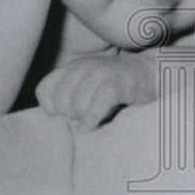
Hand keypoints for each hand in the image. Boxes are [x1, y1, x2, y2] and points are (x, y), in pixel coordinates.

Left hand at [35, 53, 156, 131]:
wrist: (150, 73)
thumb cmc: (115, 87)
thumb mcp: (87, 87)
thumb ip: (69, 98)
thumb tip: (55, 121)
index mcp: (71, 68)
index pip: (44, 91)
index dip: (51, 108)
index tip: (64, 116)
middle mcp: (82, 67)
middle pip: (61, 101)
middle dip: (70, 116)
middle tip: (84, 117)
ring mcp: (101, 72)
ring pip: (78, 104)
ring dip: (84, 118)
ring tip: (95, 118)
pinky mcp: (119, 82)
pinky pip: (99, 102)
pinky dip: (93, 118)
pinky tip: (91, 127)